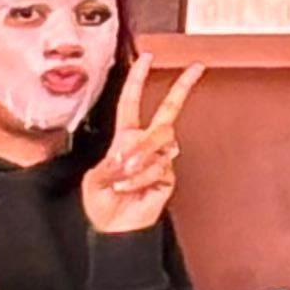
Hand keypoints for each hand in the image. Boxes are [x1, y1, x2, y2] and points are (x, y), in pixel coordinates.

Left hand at [83, 59, 197, 236]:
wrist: (115, 231)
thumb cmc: (103, 205)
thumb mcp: (94, 180)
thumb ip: (109, 163)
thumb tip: (126, 153)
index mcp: (125, 138)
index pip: (132, 102)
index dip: (138, 79)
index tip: (147, 58)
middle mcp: (145, 144)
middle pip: (169, 110)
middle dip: (182, 87)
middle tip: (195, 69)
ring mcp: (160, 159)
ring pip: (159, 140)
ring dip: (139, 155)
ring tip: (123, 175)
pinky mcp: (168, 176)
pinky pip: (159, 166)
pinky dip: (139, 177)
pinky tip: (129, 188)